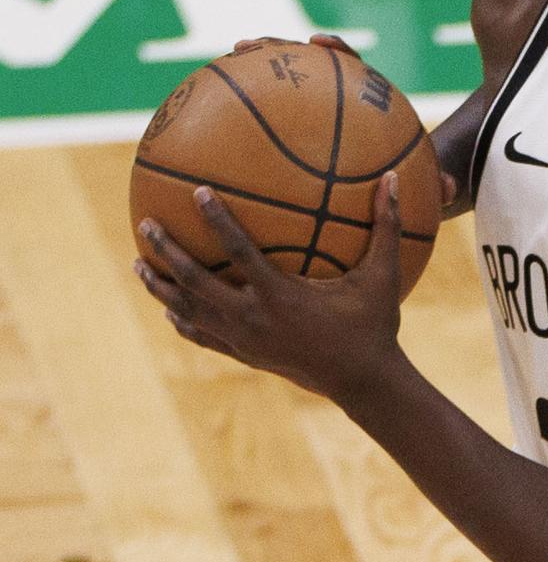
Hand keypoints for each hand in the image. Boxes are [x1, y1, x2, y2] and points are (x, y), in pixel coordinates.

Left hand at [134, 174, 406, 403]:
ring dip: (161, 287)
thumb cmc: (374, 326)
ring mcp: (244, 340)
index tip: (198, 191)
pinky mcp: (245, 355)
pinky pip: (203, 336)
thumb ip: (386, 227)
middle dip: (166, 252)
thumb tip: (394, 179)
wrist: (364, 382)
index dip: (216, 219)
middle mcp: (253, 318)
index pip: (238, 251)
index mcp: (280, 295)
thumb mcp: (383, 276)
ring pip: (189, 311)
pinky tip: (171, 309)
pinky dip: (183, 321)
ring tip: (138, 264)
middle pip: (195, 282)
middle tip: (145, 225)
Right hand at [233, 34, 455, 208]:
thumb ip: (442, 188)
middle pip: (307, 69)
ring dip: (251, 76)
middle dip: (278, 52)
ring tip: (218, 71)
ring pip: (281, 91)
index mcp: (373, 111)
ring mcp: (319, 120)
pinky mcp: (302, 138)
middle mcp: (342, 109)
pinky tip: (215, 132)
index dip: (339, 54)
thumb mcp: (434, 192)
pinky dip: (245, 125)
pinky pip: (270, 130)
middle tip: (247, 47)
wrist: (418, 196)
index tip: (319, 43)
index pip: (356, 70)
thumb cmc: (426, 190)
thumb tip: (450, 188)